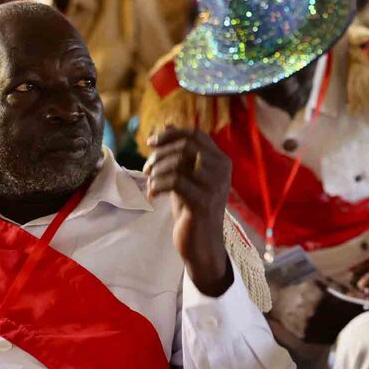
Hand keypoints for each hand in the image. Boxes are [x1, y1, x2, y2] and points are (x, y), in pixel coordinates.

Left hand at [144, 128, 232, 296]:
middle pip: (186, 146)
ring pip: (179, 162)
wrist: (202, 244)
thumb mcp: (186, 176)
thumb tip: (168, 124)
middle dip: (160, 154)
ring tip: (149, 184)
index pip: (196, 135)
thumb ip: (180, 152)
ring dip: (156, 171)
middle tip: (146, 168)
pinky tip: (151, 196)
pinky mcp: (203, 202)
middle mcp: (222, 170)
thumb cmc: (193, 209)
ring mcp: (214, 186)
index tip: (151, 142)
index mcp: (221, 161)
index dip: (171, 134)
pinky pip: (174, 182)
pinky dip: (157, 186)